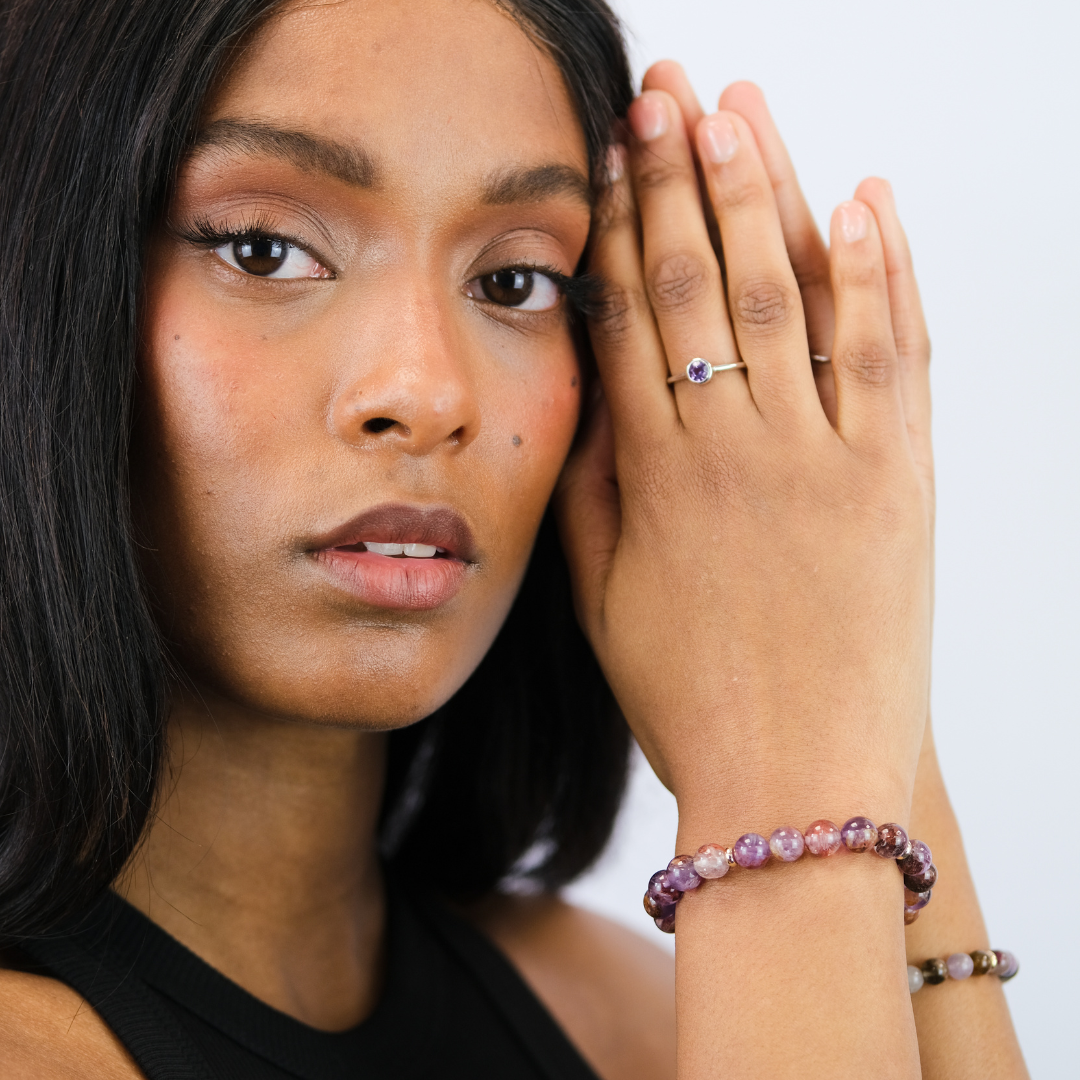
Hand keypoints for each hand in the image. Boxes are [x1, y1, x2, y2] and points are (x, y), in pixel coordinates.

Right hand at [557, 69, 933, 826]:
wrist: (796, 783)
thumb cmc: (688, 698)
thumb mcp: (603, 600)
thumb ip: (590, 490)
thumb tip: (588, 395)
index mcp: (657, 478)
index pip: (633, 319)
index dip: (620, 227)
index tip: (610, 156)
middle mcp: (736, 450)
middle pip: (704, 283)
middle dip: (681, 177)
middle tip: (666, 93)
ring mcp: (824, 460)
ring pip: (791, 295)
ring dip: (766, 192)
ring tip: (742, 108)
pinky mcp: (898, 483)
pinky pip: (892, 355)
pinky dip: (883, 273)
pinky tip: (865, 198)